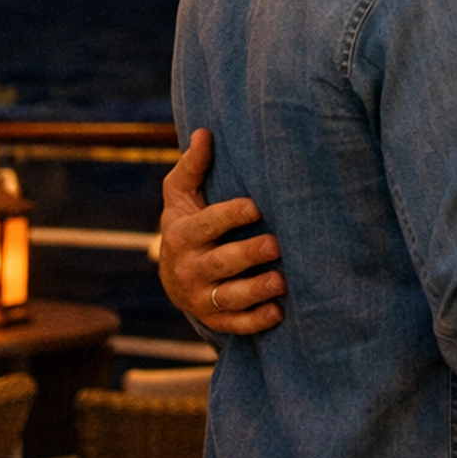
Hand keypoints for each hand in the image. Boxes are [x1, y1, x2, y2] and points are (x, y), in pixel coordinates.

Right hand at [160, 128, 285, 334]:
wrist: (174, 274)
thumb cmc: (187, 223)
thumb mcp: (181, 195)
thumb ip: (192, 167)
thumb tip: (204, 133)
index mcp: (181, 234)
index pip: (205, 225)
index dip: (229, 215)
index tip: (255, 206)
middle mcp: (188, 268)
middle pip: (219, 262)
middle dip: (247, 254)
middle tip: (276, 244)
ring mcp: (200, 297)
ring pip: (229, 297)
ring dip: (255, 290)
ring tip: (282, 281)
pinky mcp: (213, 319)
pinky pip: (234, 324)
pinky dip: (255, 321)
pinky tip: (278, 312)